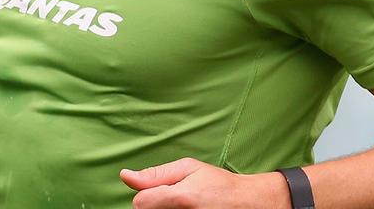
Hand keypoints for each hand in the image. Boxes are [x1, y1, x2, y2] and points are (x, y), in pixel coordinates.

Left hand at [120, 158, 287, 208]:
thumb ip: (155, 174)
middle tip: (174, 200)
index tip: (159, 192)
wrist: (248, 203)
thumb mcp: (188, 168)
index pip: (139, 203)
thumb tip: (125, 175)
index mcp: (182, 198)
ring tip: (182, 206)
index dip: (145, 195)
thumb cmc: (218, 184)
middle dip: (154, 206)